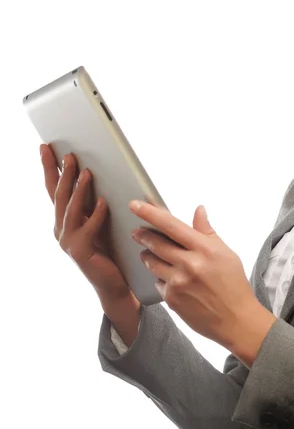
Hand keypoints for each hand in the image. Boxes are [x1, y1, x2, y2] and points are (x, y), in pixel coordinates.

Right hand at [40, 144, 137, 304]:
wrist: (113, 281)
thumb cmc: (108, 248)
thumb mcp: (98, 221)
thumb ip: (92, 202)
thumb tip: (95, 173)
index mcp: (63, 219)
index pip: (53, 188)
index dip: (49, 168)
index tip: (46, 147)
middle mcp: (61, 229)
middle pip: (59, 195)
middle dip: (63, 173)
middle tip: (68, 154)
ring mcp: (68, 241)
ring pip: (70, 210)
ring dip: (78, 189)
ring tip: (86, 172)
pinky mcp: (81, 251)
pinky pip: (88, 228)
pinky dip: (95, 214)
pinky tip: (103, 201)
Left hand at [128, 200, 275, 353]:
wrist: (236, 319)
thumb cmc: (233, 284)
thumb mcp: (226, 253)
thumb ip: (207, 232)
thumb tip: (198, 210)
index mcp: (204, 249)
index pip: (171, 225)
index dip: (151, 213)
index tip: (135, 204)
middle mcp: (189, 264)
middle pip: (156, 243)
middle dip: (143, 235)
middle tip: (136, 232)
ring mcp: (178, 283)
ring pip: (152, 263)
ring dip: (148, 256)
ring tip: (150, 254)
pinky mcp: (172, 299)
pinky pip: (157, 282)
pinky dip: (160, 277)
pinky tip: (169, 278)